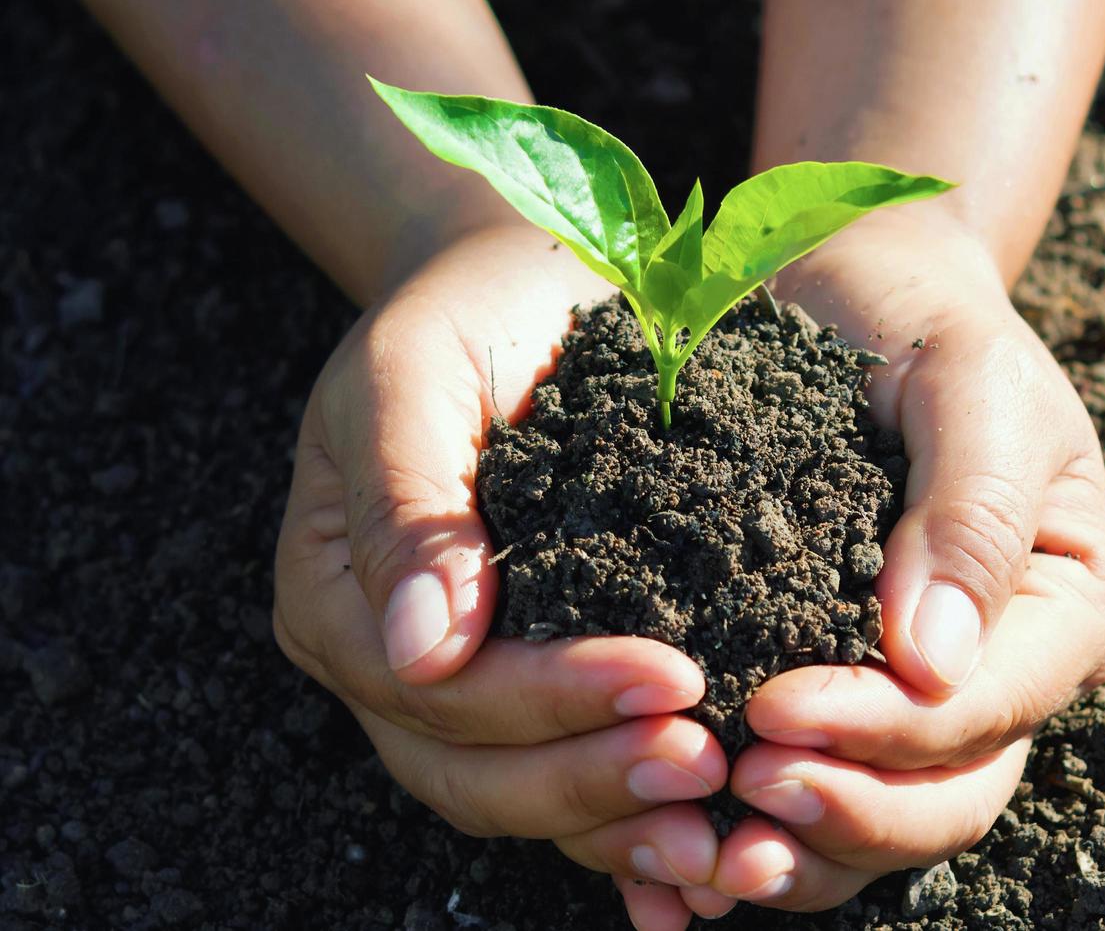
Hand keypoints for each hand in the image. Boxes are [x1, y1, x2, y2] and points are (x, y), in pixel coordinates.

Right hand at [272, 226, 727, 926]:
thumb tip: (421, 652)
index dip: (545, 699)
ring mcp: (462, 687)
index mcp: (340, 594)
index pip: (434, 689)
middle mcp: (392, 662)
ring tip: (719, 828)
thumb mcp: (414, 372)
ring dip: (618, 824)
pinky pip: (571, 776)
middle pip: (472, 768)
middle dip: (589, 777)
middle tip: (704, 762)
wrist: (528, 291)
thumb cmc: (467, 315)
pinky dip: (629, 828)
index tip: (668, 676)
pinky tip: (705, 857)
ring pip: (522, 795)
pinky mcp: (537, 686)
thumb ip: (405, 502)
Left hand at [683, 209, 1104, 914]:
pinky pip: (810, 781)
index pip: (987, 709)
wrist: (844, 283)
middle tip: (739, 798)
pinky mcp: (832, 685)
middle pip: (947, 794)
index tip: (776, 710)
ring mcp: (915, 691)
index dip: (886, 730)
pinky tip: (680, 846)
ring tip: (704, 858)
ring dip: (799, 850)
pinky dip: (755, 828)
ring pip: (880, 815)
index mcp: (1058, 606)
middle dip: (846, 811)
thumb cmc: (918, 318)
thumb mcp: (969, 379)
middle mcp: (997, 670)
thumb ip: (972, 509)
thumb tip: (932, 663)